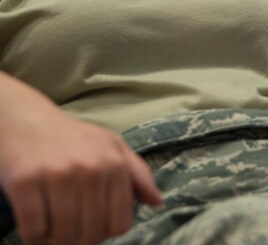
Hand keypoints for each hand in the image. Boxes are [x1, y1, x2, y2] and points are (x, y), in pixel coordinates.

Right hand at [0, 108, 161, 244]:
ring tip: (53, 224)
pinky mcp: (25, 182)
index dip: (106, 232)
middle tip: (71, 227)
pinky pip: (34, 230)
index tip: (94, 226)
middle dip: (81, 238)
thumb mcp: (113, 146)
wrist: (26, 118)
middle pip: (92, 234)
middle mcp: (91, 170)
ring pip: (64, 235)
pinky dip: (34, 235)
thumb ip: (138, 174)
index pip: (120, 224)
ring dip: (57, 238)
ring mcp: (58, 176)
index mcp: (115, 164)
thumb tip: (158, 201)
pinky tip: (35, 220)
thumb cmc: (74, 138)